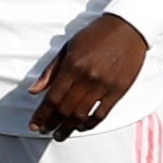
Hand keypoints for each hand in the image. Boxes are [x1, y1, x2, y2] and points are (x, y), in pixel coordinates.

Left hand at [32, 12, 149, 135]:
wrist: (129, 27)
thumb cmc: (96, 35)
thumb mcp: (69, 47)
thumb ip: (51, 70)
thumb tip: (33, 90)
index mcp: (72, 66)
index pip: (52, 98)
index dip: (42, 115)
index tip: (35, 126)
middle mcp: (87, 78)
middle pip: (65, 109)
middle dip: (52, 124)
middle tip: (46, 131)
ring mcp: (104, 85)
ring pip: (81, 115)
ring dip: (68, 128)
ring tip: (61, 134)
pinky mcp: (119, 90)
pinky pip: (101, 113)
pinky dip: (90, 124)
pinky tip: (82, 127)